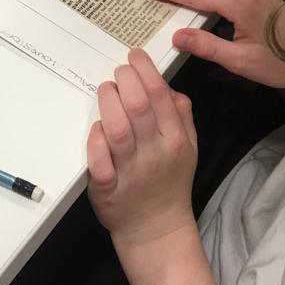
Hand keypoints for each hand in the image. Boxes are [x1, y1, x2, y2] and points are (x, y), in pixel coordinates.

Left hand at [87, 48, 196, 246]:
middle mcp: (155, 154)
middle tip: (119, 71)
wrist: (156, 228)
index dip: (145, 71)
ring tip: (106, 89)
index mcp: (175, 140)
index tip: (134, 56)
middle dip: (125, 80)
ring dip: (108, 103)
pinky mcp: (108, 189)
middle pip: (138, 107)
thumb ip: (182, 115)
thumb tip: (167, 86)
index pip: (160, 97)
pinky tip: (96, 127)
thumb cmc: (170, 181)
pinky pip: (100, 162)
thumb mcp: (189, 147)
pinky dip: (96, 140)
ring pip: (118, 130)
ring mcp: (131, 172)